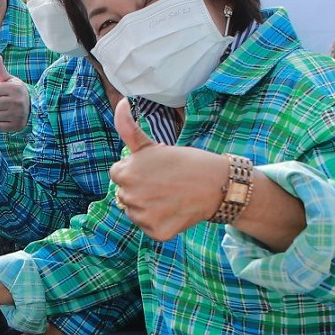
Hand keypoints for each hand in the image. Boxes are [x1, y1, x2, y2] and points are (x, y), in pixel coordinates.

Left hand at [0, 55, 28, 132]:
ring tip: (2, 110)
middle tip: (0, 102)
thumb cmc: (16, 92)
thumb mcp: (10, 80)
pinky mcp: (15, 126)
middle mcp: (17, 101)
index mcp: (14, 88)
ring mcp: (17, 115)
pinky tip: (4, 118)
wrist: (32, 108)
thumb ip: (0, 70)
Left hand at [111, 98, 227, 240]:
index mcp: (124, 173)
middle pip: (125, 195)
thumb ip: (129, 128)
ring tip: (170, 195)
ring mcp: (142, 216)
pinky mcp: (156, 232)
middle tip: (164, 183)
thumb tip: (121, 101)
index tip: (154, 170)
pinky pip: (150, 228)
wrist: (216, 183)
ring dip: (148, 207)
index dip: (136, 171)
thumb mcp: (152, 145)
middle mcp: (129, 197)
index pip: (117, 175)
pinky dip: (161, 222)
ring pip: (136, 213)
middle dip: (140, 189)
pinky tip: (175, 210)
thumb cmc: (184, 162)